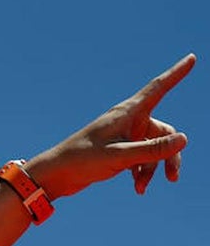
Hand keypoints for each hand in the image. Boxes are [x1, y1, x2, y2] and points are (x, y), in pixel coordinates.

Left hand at [25, 54, 194, 199]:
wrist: (54, 176)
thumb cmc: (82, 160)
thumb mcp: (120, 156)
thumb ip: (152, 150)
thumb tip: (184, 139)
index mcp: (126, 113)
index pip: (158, 88)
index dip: (176, 73)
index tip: (192, 58)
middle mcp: (128, 121)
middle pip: (163, 132)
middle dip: (169, 155)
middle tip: (172, 178)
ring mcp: (124, 136)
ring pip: (153, 149)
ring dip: (153, 169)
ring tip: (141, 188)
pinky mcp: (119, 150)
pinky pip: (141, 158)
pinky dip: (142, 172)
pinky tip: (137, 188)